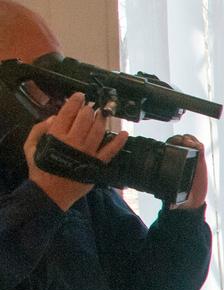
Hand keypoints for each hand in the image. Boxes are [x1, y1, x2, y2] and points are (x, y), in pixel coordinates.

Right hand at [25, 92, 128, 210]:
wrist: (51, 192)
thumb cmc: (41, 168)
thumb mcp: (31, 146)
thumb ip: (40, 129)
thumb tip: (55, 117)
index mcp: (57, 136)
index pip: (68, 113)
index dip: (75, 101)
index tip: (80, 95)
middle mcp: (74, 142)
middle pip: (85, 119)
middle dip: (89, 109)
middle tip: (91, 106)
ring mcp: (87, 153)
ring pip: (98, 131)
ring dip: (102, 120)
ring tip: (103, 114)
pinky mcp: (97, 164)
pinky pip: (110, 151)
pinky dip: (119, 142)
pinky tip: (125, 133)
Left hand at [167, 133, 206, 209]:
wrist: (194, 200)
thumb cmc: (182, 198)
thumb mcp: (177, 199)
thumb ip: (173, 202)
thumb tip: (170, 206)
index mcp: (170, 164)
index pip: (168, 148)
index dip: (170, 144)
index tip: (174, 145)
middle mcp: (179, 159)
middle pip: (177, 141)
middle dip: (180, 139)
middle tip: (185, 143)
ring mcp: (190, 157)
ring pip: (188, 141)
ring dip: (190, 139)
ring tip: (194, 144)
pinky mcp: (200, 159)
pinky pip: (199, 147)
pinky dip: (198, 144)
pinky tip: (199, 147)